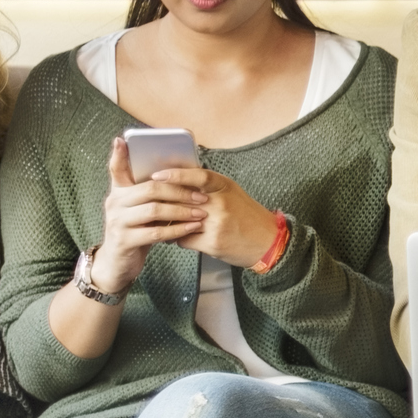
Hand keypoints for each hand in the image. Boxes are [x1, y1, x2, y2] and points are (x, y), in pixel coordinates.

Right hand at [88, 138, 207, 294]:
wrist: (118, 263)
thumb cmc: (135, 232)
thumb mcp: (138, 210)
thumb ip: (149, 194)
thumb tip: (175, 175)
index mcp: (118, 192)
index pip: (116, 168)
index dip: (119, 154)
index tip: (123, 139)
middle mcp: (114, 203)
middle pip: (149, 188)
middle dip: (179, 191)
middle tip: (202, 196)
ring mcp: (118, 222)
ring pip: (154, 210)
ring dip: (182, 211)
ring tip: (202, 213)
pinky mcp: (125, 240)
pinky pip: (156, 232)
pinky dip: (177, 230)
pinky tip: (192, 228)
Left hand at [149, 166, 281, 268]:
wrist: (269, 242)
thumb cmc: (248, 216)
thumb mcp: (232, 193)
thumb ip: (209, 187)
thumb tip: (178, 182)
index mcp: (225, 187)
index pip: (197, 176)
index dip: (175, 174)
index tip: (156, 175)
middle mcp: (221, 203)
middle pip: (182, 199)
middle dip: (164, 201)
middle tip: (148, 201)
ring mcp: (217, 224)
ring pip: (180, 220)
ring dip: (168, 222)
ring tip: (159, 221)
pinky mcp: (213, 243)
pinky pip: (185, 239)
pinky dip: (178, 238)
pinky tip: (177, 237)